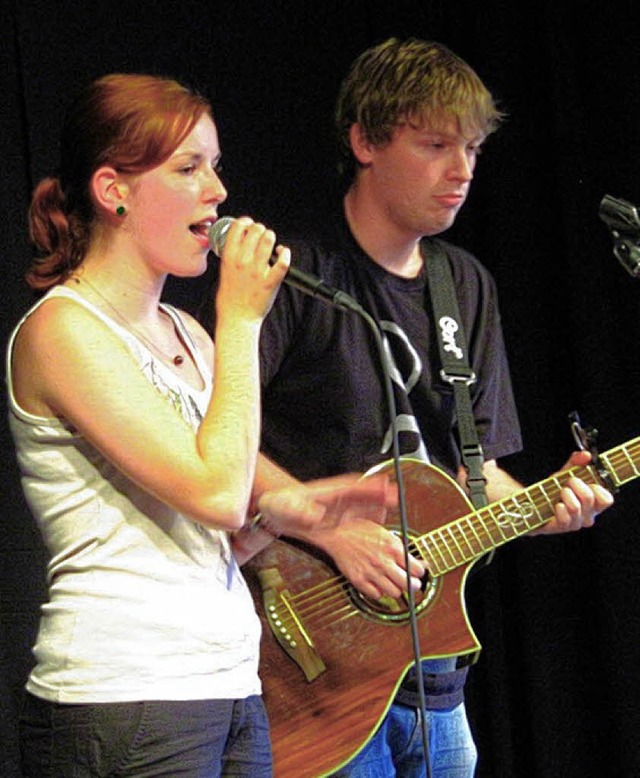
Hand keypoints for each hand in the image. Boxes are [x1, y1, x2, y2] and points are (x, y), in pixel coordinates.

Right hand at [216, 217, 289, 320]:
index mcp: (229, 258)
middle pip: (256, 230)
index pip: (238, 227)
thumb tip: (239, 242)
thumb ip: (231, 256)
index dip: (246, 221)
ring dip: (272, 239)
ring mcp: (257, 272)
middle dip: (261, 230)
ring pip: (269, 240)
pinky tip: (283, 254)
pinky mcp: (270, 282)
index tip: (249, 225)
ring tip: (272, 245)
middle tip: (262, 237)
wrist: (237, 319)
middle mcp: (243, 262)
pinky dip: (285, 254)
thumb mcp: (223, 272)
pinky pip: (283, 262)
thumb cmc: (229, 299)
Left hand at [257, 473, 397, 535]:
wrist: (275, 507)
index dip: (366, 487)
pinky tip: (378, 516)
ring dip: (376, 502)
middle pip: (359, 492)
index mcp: (325, 493)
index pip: (349, 488)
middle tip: (395, 493)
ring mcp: (336, 506)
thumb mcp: (286, 509)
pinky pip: (355, 514)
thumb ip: (301, 513)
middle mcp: (334, 498)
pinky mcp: (335, 516)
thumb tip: (315, 515)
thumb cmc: (280, 504)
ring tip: (392, 501)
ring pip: (360, 502)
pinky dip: (367, 514)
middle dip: (377, 492)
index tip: (381, 485)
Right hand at [315, 518, 425, 600]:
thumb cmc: (358, 530)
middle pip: (408, 584)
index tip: (417, 572)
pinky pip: (377, 595)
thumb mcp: (384, 531)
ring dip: (396, 589)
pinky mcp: (359, 580)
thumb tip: (415, 558)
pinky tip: (378, 584)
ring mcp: (371, 572)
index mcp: (392, 547)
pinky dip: (380, 592)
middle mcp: (383, 561)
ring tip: (394, 583)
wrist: (335, 534)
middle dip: (413, 585)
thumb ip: (400, 546)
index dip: (419, 572)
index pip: (417, 569)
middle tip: (411, 583)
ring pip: (395, 593)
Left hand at [532, 450, 613, 534]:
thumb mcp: (566, 474)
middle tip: (568, 482)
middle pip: (589, 499)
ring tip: (560, 492)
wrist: (533, 504)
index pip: (607, 500)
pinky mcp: (561, 528)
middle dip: (576, 484)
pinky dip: (559, 508)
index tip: (587, 481)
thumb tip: (586, 455)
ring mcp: (575, 523)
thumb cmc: (554, 491)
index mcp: (593, 504)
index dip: (598, 488)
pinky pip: (565, 519)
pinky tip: (555, 505)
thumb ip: (576, 463)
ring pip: (576, 508)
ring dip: (565, 494)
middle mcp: (587, 516)